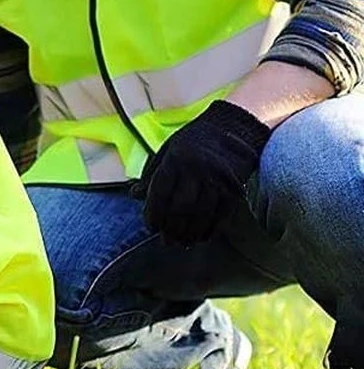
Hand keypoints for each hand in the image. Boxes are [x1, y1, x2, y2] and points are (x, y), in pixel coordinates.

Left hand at [131, 100, 271, 245]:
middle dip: (171, 228)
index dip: (153, 212)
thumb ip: (152, 173)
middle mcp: (196, 168)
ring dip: (190, 233)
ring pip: (200, 214)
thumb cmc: (195, 140)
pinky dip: (210, 229)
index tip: (151, 226)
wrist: (235, 125)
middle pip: (180, 207)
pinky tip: (202, 237)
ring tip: (182, 242)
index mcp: (175, 158)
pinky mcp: (235, 187)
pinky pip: (221, 214)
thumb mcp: (169, 149)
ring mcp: (217, 178)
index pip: (159, 192)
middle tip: (166, 241)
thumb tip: (133, 195)